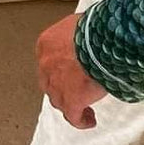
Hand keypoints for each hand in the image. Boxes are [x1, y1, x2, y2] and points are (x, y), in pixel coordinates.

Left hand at [36, 12, 106, 129]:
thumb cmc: (91, 30)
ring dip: (69, 104)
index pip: (47, 61)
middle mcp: (46, 64)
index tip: (69, 72)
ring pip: (57, 100)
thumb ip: (75, 34)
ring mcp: (55, 84)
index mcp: (46, 44)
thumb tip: (85, 35)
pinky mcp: (70, 100)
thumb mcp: (76, 24)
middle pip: (48, 81)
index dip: (58, 69)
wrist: (97, 43)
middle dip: (59, 87)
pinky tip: (88, 119)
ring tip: (82, 108)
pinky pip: (72, 116)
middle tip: (73, 90)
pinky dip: (80, 120)